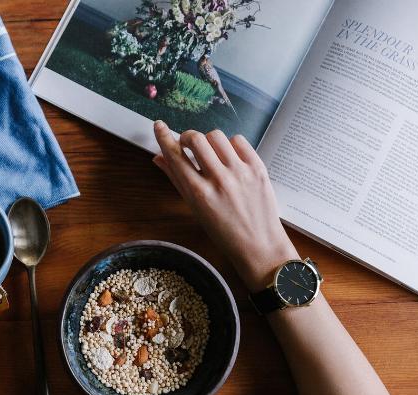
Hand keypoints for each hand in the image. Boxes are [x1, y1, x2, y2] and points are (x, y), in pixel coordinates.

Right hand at [152, 120, 298, 290]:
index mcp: (199, 193)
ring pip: (216, 136)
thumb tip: (159, 158)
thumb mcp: (195, 209)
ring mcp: (240, 172)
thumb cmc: (224, 232)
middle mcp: (219, 180)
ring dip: (208, 141)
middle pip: (196, 139)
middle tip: (188, 144)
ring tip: (211, 153)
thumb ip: (176, 180)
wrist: (259, 245)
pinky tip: (229, 157)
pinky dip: (230, 144)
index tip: (159, 126)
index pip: (175, 156)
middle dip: (187, 137)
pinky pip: (238, 140)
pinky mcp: (258, 168)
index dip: (164, 137)